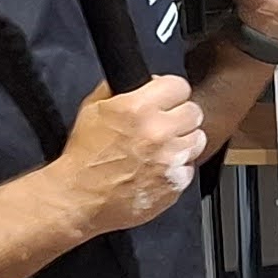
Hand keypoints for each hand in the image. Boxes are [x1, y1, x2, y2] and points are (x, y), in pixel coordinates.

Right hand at [53, 75, 202, 234]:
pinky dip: (178, 169)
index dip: (171, 92)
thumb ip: (118, 90)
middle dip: (180, 116)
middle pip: (194, 112)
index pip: (179, 86)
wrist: (79, 197)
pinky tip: (158, 169)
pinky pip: (189, 168)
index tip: (167, 99)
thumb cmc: (84, 156)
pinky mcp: (174, 184)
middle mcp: (158, 132)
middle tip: (166, 124)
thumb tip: (143, 80)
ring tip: (162, 148)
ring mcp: (169, 160)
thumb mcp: (92, 110)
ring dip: (183, 142)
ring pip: (197, 140)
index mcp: (138, 108)